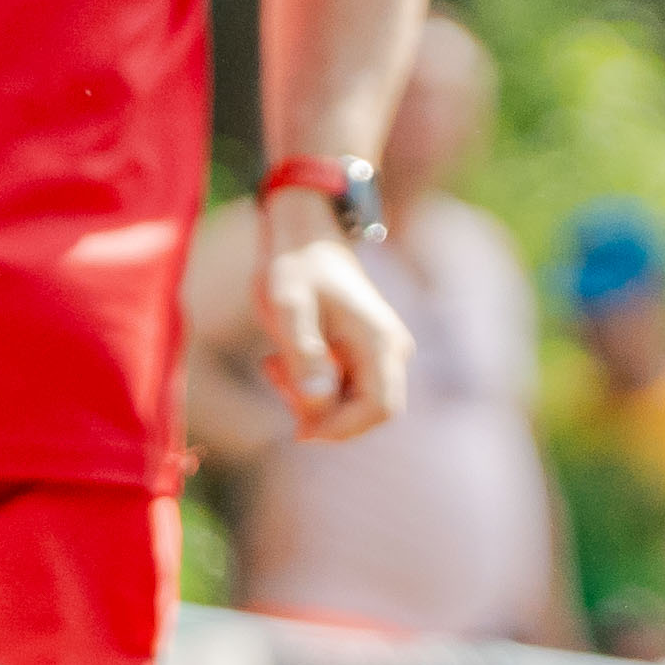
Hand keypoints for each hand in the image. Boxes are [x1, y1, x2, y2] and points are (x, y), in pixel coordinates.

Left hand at [252, 205, 418, 437]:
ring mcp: (380, 354)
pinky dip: (308, 388)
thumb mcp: (287, 308)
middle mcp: (391, 351)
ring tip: (273, 363)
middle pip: (365, 413)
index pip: (379, 410)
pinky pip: (340, 391)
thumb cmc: (294, 267)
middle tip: (277, 378)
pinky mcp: (363, 356)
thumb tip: (316, 401)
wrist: (303, 236)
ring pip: (348, 405)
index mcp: (381, 341)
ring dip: (307, 399)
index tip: (297, 428)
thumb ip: (302, 354)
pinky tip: (281, 361)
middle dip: (319, 413)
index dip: (340, 429)